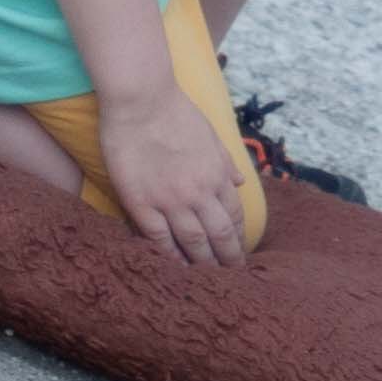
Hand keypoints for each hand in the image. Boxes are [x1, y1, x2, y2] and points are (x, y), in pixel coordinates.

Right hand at [95, 89, 247, 267]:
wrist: (141, 99)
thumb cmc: (175, 111)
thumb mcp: (210, 133)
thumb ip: (225, 160)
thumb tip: (240, 180)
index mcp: (217, 173)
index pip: (234, 215)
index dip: (238, 237)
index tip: (239, 252)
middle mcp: (199, 191)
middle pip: (218, 235)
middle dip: (227, 259)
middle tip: (231, 278)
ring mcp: (170, 200)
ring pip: (192, 242)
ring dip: (202, 264)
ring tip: (206, 281)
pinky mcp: (142, 203)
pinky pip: (159, 239)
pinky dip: (169, 257)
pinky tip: (174, 269)